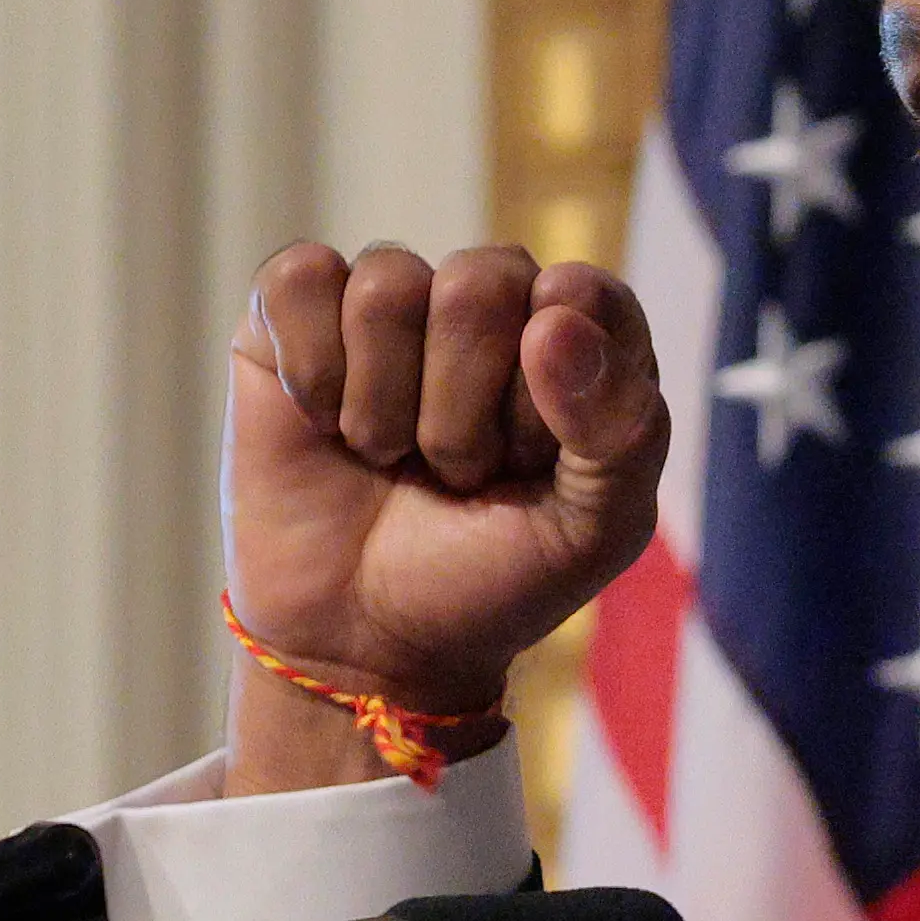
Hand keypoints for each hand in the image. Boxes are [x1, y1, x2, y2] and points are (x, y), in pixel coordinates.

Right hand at [225, 241, 666, 791]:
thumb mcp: (594, 531)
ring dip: (385, 407)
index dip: (552, 390)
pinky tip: (324, 424)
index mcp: (580, 336)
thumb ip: (621, 429)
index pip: (583, 296)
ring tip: (390, 458)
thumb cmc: (490, 577)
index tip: (533, 461)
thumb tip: (553, 319)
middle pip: (478, 284)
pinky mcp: (298, 309)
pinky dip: (311, 371)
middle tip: (455, 473)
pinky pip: (302, 278)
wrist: (365, 642)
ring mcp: (393, 300)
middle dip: (462, 411)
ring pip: (387, 287)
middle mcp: (490, 300)